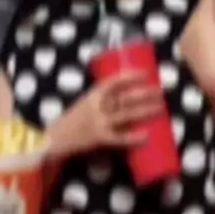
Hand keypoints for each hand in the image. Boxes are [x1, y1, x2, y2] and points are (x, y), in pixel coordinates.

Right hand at [47, 70, 164, 157]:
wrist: (54, 139)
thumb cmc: (70, 122)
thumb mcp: (83, 105)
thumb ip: (100, 101)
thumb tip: (125, 98)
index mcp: (91, 95)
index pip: (113, 82)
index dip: (130, 76)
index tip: (145, 74)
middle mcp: (96, 106)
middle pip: (124, 97)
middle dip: (144, 94)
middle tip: (160, 92)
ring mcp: (98, 122)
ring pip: (126, 114)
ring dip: (144, 111)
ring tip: (160, 108)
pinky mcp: (99, 138)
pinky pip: (119, 138)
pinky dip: (133, 137)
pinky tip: (146, 136)